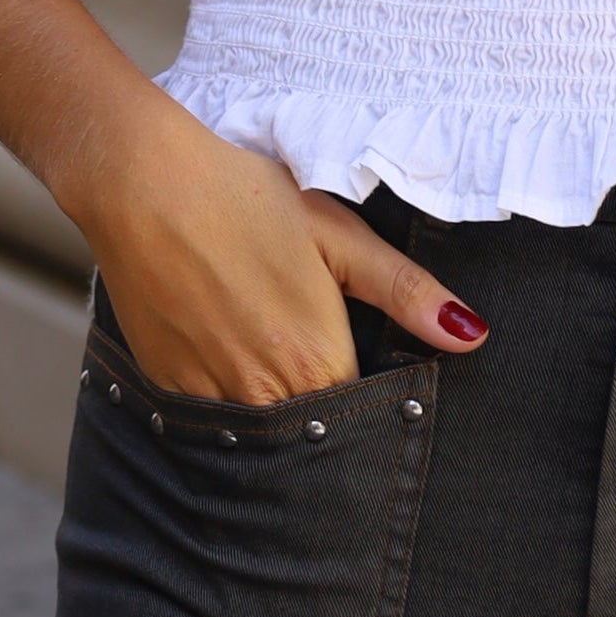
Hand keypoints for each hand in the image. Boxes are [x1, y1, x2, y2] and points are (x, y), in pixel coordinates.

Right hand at [77, 90, 488, 406]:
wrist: (143, 183)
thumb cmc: (247, 196)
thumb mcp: (338, 232)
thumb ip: (406, 291)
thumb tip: (472, 335)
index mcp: (317, 357)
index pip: (364, 415)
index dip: (375, 400)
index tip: (372, 370)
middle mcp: (265, 393)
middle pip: (316, 431)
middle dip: (330, 411)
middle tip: (319, 351)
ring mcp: (211, 398)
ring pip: (264, 433)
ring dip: (280, 407)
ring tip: (274, 344)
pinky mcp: (168, 391)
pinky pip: (215, 420)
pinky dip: (231, 400)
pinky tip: (229, 343)